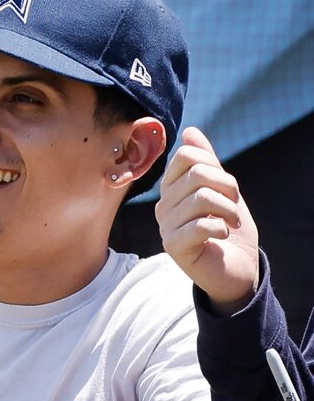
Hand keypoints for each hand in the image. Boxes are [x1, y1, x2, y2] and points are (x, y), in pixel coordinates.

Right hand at [155, 126, 258, 309]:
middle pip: (197, 174)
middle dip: (227, 187)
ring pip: (202, 198)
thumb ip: (207, 162)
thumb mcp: (223, 190)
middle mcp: (163, 203)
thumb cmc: (229, 229)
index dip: (215, 165)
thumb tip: (191, 131)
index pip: (186, 156)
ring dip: (229, 210)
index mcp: (172, 187)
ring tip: (231, 222)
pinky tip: (221, 235)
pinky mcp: (173, 246)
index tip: (227, 187)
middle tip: (234, 206)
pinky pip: (201, 224)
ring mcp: (165, 225)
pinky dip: (221, 227)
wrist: (237, 269)